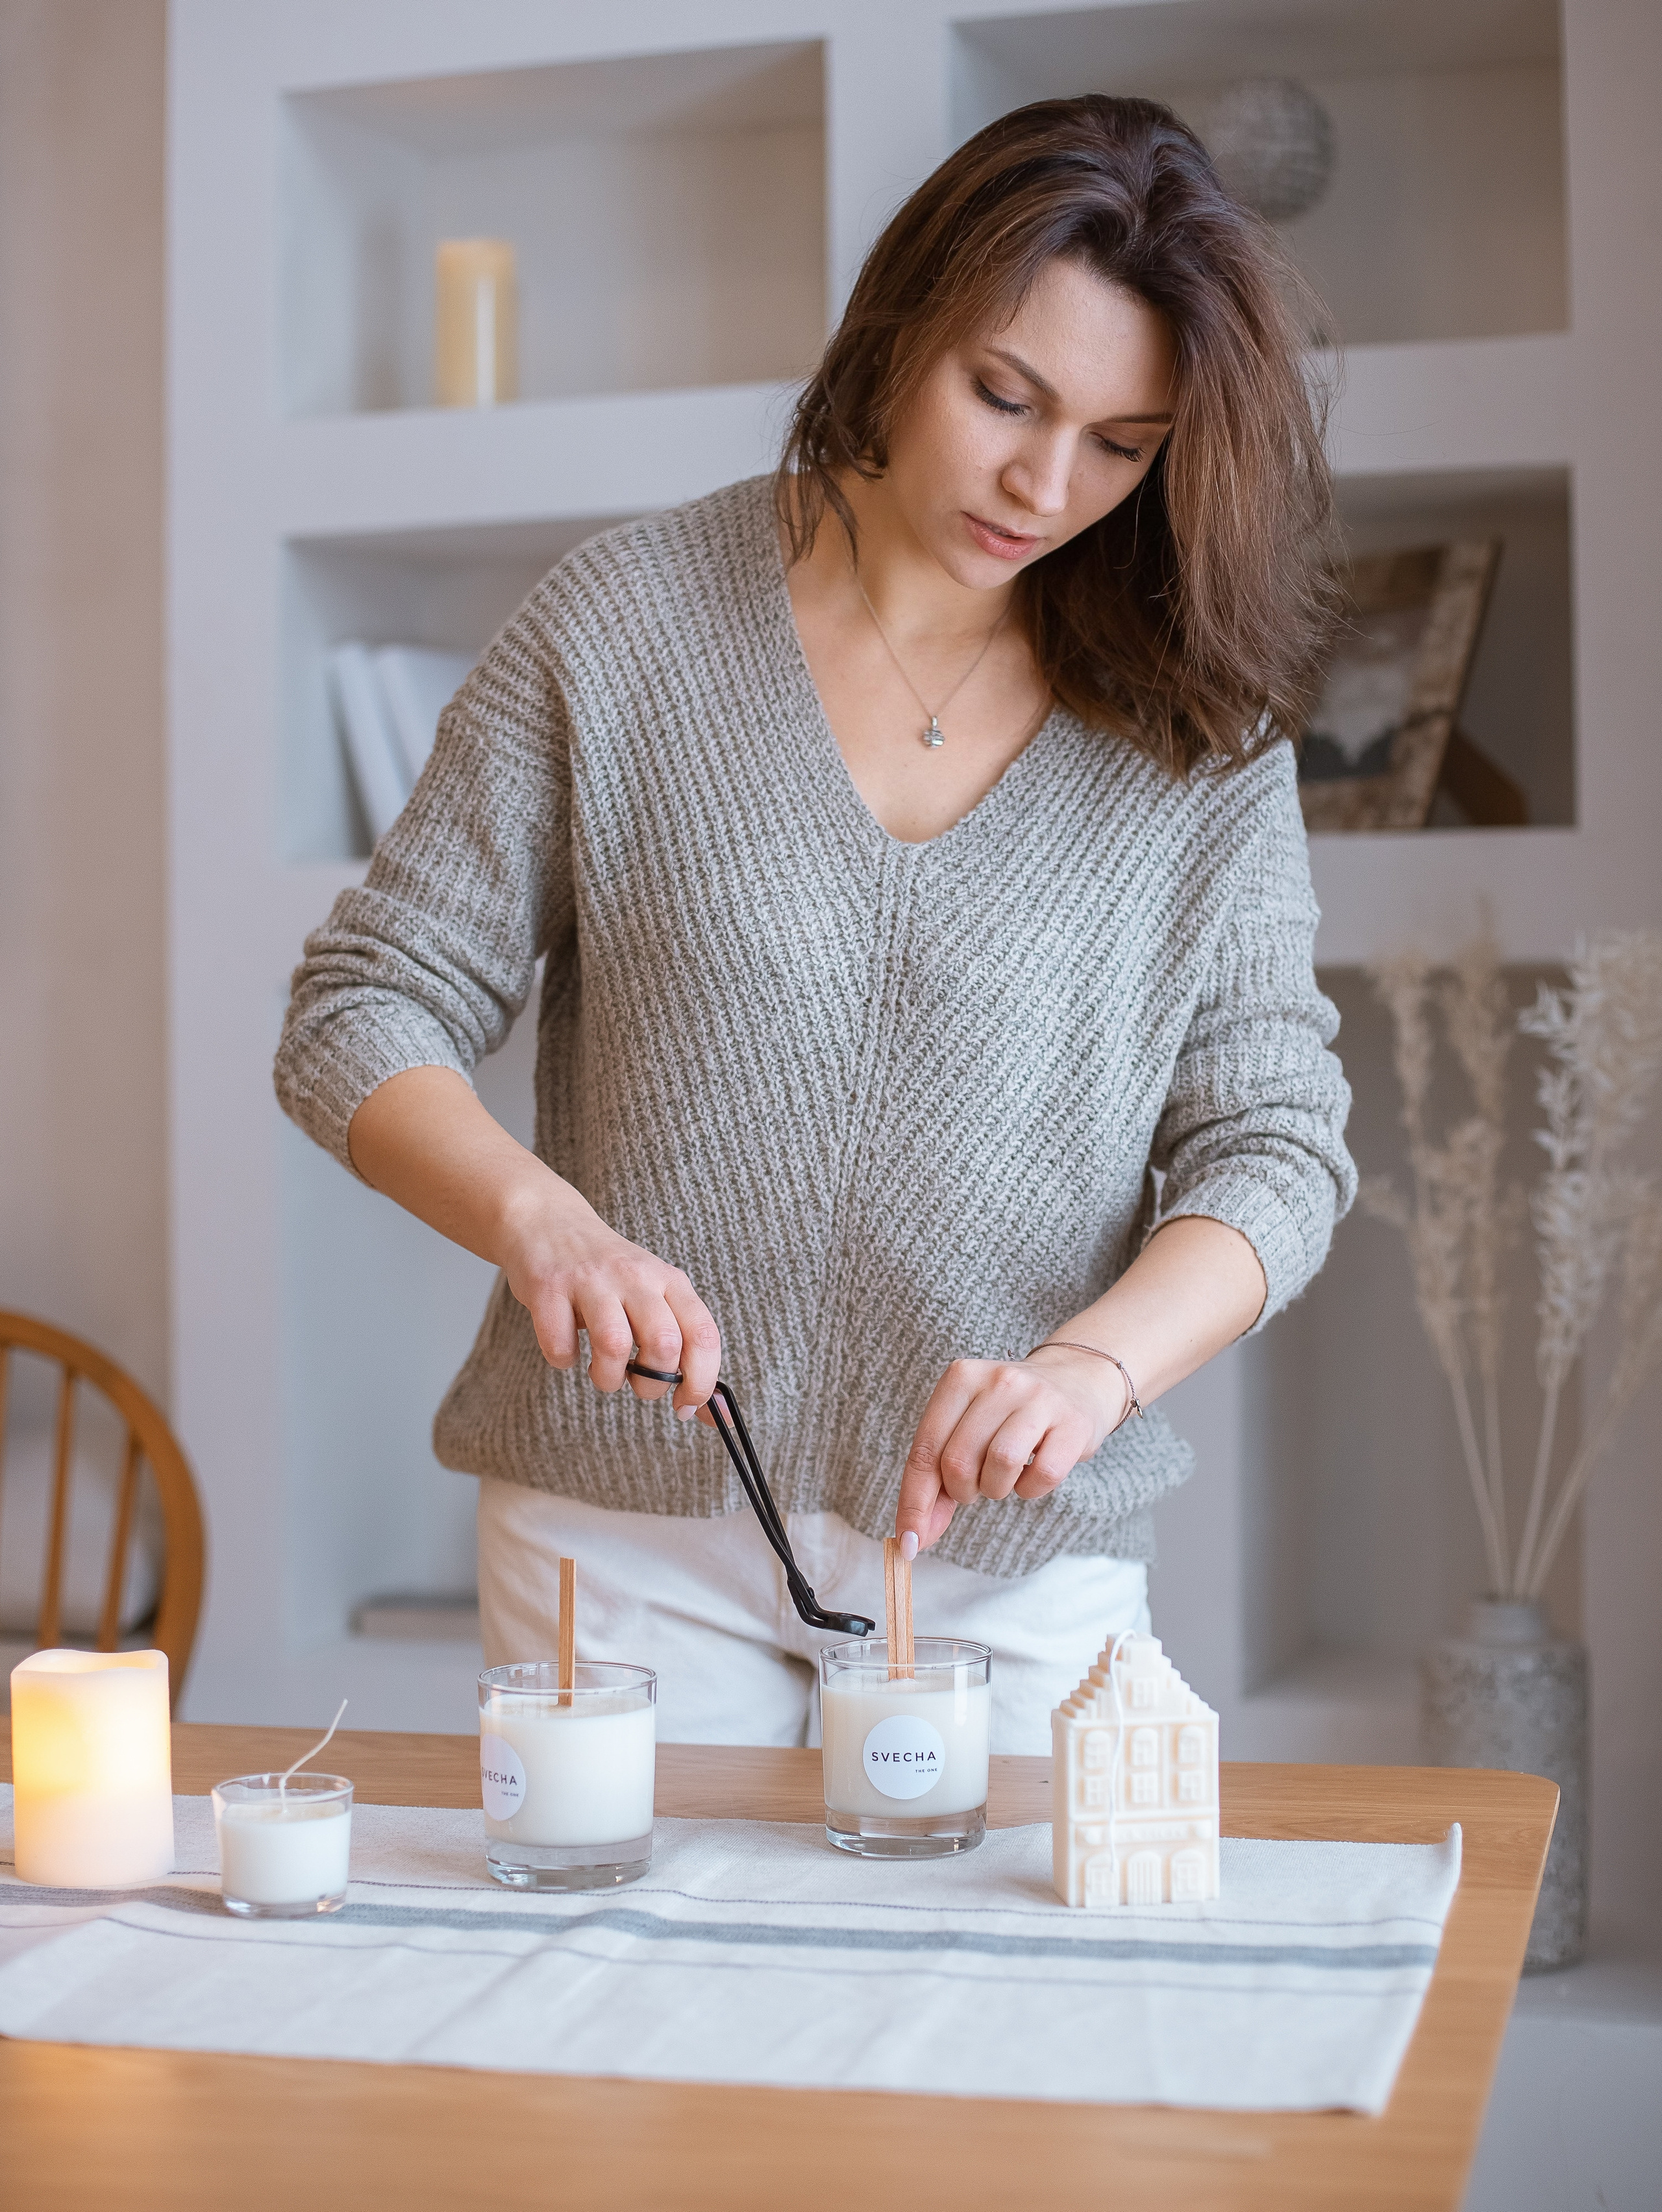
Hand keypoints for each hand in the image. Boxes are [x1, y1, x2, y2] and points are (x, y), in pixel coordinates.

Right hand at [497, 1179, 720, 1418]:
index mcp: (669, 1281)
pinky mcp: (549, 1287)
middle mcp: (636, 1276)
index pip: (704, 1335)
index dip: (701, 1381)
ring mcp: (591, 1279)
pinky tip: (566, 1348)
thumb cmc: (608, 1275)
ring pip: (614, 1344)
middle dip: (652, 1383)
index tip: (685, 1406)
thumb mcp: (653, 1296)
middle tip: (638, 1385)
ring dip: (607, 1378)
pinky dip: (563, 1360)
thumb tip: (715, 1415)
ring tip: (601, 1373)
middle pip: (664, 1342)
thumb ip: (683, 1349)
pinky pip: (560, 1345)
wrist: (548, 1222)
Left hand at [894, 1349, 1129, 1552]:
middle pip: (958, 1461)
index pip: (924, 1450)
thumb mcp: (965, 1430)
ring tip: (1004, 1476)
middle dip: (962, 1491)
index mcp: (960, 1378)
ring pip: (1000, 1464)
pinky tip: (1033, 1472)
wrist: (1075, 1381)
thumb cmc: (1008, 1415)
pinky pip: (1042, 1475)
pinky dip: (1031, 1489)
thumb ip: (936, 1480)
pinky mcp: (1074, 1422)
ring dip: (996, 1489)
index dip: (914, 1503)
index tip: (909, 1543)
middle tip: (977, 1485)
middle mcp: (997, 1382)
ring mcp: (1039, 1399)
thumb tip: (913, 1538)